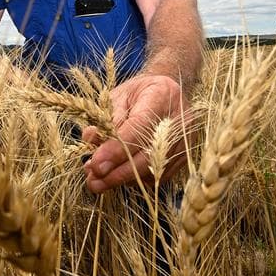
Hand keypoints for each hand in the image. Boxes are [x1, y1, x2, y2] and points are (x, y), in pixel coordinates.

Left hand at [83, 74, 192, 193]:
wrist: (165, 93)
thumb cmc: (138, 93)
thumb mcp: (118, 96)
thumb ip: (105, 117)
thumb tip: (90, 139)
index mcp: (161, 95)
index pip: (139, 127)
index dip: (117, 149)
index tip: (96, 164)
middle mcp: (180, 119)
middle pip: (149, 154)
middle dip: (118, 172)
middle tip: (93, 182)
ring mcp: (185, 140)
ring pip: (153, 169)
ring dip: (123, 178)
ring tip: (98, 180)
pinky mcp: (183, 157)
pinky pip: (158, 176)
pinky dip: (136, 179)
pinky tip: (117, 175)